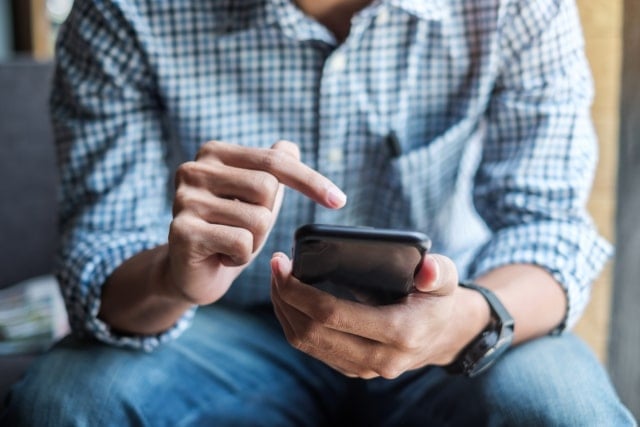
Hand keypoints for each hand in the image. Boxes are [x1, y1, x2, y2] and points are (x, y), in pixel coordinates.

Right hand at [165, 140, 346, 305]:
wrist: (192, 272)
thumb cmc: (228, 229)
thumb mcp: (255, 197)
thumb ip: (272, 168)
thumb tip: (291, 146)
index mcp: (214, 153)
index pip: (275, 160)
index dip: (310, 181)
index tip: (340, 201)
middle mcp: (194, 169)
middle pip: (268, 188)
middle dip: (267, 217)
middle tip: (244, 229)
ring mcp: (185, 200)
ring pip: (258, 219)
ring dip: (254, 241)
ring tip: (230, 243)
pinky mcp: (183, 232)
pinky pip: (242, 243)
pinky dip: (240, 257)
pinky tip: (221, 256)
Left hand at [271, 252, 472, 378]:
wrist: (443, 335)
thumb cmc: (438, 298)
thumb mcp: (446, 279)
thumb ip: (438, 272)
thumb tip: (426, 271)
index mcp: (399, 333)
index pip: (332, 315)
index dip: (299, 290)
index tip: (283, 264)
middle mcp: (379, 358)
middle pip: (311, 331)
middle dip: (284, 297)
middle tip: (276, 266)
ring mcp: (364, 368)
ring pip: (306, 343)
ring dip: (284, 310)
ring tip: (278, 279)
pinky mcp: (352, 368)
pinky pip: (312, 348)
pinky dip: (294, 322)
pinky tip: (290, 298)